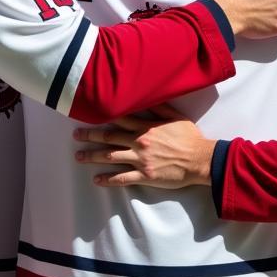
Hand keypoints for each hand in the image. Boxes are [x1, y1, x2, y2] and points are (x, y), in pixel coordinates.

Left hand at [73, 105, 214, 188]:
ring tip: (79, 157)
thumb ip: (160, 107)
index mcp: (146, 126)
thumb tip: (147, 96)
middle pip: (109, 137)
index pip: (119, 119)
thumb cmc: (190, 138)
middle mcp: (139, 141)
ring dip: (92, 156)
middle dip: (90, 136)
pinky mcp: (144, 175)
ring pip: (110, 156)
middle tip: (76, 136)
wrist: (200, 159)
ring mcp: (140, 159)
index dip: (102, 117)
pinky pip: (121, 178)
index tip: (88, 115)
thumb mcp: (176, 116)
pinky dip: (107, 179)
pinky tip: (96, 180)